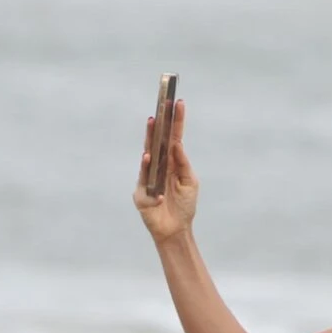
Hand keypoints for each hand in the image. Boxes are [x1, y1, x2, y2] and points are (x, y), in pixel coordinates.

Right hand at [132, 98, 197, 241]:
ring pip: (147, 154)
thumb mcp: (190, 182)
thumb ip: (183, 163)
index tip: (178, 103)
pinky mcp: (141, 192)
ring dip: (149, 138)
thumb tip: (177, 144)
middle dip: (159, 124)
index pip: (173, 137)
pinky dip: (147, 168)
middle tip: (160, 106)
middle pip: (157, 141)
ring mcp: (148, 177)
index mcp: (172, 162)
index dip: (176, 121)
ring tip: (152, 122)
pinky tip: (148, 158)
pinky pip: (143, 178)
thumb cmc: (184, 206)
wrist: (176, 229)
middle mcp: (159, 166)